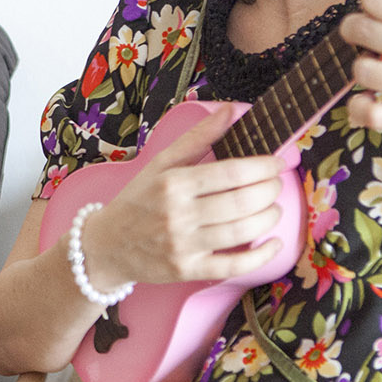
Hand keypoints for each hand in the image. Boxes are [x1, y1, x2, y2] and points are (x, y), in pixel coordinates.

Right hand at [82, 104, 288, 289]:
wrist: (105, 246)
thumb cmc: (136, 202)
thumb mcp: (160, 164)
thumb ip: (197, 138)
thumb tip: (230, 111)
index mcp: (172, 184)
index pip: (231, 172)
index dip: (262, 166)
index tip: (276, 163)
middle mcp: (177, 215)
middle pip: (242, 201)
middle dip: (270, 190)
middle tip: (276, 184)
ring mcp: (183, 245)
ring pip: (243, 231)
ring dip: (269, 217)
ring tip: (273, 208)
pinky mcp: (188, 271)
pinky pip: (234, 266)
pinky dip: (261, 256)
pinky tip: (273, 243)